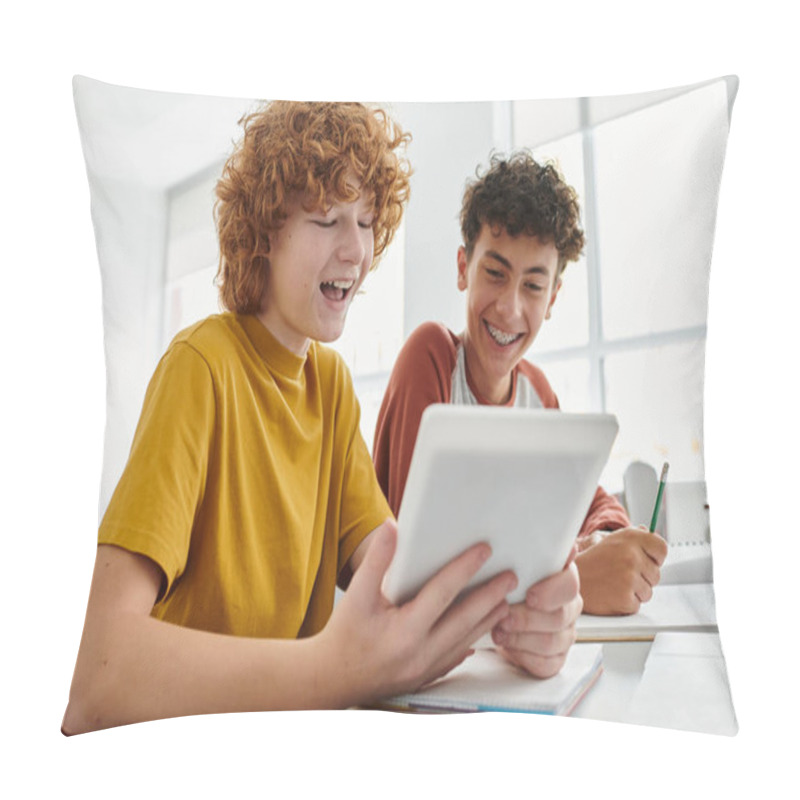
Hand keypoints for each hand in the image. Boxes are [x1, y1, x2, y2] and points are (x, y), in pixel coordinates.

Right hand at [319, 519, 517, 705]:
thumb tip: (392, 527)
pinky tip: (482, 631)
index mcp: (405, 631)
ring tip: (505, 600)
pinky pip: (457, 658)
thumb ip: (376, 560)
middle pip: (465, 619)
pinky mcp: (425, 677)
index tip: (484, 550)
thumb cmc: (343, 634)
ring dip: (487, 619)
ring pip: (466, 640)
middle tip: (511, 577)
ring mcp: (426, 669)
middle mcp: (421, 653)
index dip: (465, 568)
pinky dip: (471, 640)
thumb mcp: (356, 595)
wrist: (331, 678)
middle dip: (491, 595)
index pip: (443, 593)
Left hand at [490, 555, 581, 678]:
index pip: (570, 584)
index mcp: (563, 579)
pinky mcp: (555, 658)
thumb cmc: (508, 587)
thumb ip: (531, 553)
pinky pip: (545, 663)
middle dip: (527, 618)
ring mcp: (564, 634)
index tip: (531, 595)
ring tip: (499, 630)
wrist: (497, 614)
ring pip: (551, 642)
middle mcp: (569, 607)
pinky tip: (508, 645)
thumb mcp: (513, 564)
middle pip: (559, 616)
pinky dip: (523, 655)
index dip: (551, 591)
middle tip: (504, 616)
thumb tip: (561, 545)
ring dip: (521, 637)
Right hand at [575, 526, 667, 614]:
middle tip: (618, 573)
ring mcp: (629, 578)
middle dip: (642, 576)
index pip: (661, 548)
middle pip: (656, 573)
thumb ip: (631, 536)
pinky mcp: (625, 599)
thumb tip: (648, 530)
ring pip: (647, 591)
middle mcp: (632, 556)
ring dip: (633, 591)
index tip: (644, 560)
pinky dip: (625, 603)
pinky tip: (609, 594)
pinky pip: (636, 604)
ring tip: (612, 583)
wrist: (562, 578)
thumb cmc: (586, 560)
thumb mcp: (607, 539)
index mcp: (630, 537)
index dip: (654, 557)